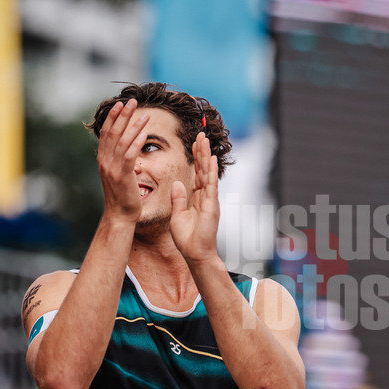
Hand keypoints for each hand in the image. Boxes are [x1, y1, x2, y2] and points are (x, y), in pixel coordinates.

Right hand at [97, 99, 149, 222]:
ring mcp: (112, 168)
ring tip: (145, 114)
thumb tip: (123, 147)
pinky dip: (137, 143)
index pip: (106, 133)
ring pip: (122, 141)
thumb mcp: (117, 174)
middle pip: (113, 132)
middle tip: (132, 101)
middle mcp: (105, 161)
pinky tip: (144, 133)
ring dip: (134, 126)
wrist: (120, 215)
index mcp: (103, 159)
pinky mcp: (123, 176)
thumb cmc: (122, 196)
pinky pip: (129, 155)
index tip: (120, 104)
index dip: (113, 117)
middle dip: (123, 115)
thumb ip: (118, 160)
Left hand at [170, 132, 219, 262]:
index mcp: (197, 198)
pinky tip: (210, 159)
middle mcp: (206, 196)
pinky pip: (210, 185)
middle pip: (203, 169)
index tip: (194, 144)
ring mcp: (210, 200)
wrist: (195, 253)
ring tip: (204, 139)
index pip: (196, 173)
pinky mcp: (211, 205)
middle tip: (200, 134)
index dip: (195, 158)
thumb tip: (176, 183)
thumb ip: (178, 199)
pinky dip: (210, 171)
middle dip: (201, 151)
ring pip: (207, 173)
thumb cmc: (187, 239)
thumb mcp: (177, 215)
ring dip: (205, 156)